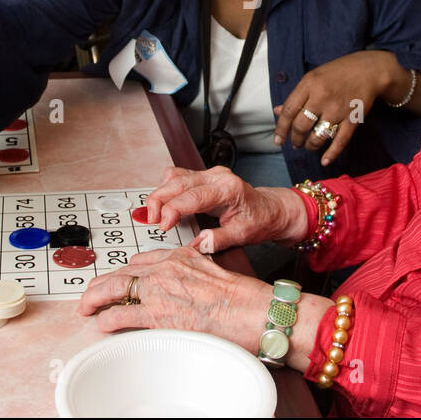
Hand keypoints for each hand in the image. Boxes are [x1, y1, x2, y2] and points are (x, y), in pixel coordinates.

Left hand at [78, 245, 271, 343]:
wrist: (251, 311)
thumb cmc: (243, 298)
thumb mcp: (216, 272)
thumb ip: (197, 272)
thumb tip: (192, 281)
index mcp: (180, 256)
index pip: (143, 260)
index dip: (127, 271)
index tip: (121, 278)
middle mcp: (166, 268)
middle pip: (124, 271)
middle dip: (104, 282)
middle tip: (92, 291)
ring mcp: (159, 290)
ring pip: (115, 288)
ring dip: (96, 298)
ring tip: (87, 307)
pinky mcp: (156, 314)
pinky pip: (121, 314)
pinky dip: (107, 319)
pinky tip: (103, 323)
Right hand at [144, 165, 307, 250]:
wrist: (270, 209)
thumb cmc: (259, 221)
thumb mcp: (242, 235)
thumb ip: (217, 240)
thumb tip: (196, 245)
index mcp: (228, 189)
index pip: (192, 196)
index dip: (172, 210)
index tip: (162, 225)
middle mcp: (217, 176)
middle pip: (177, 181)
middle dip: (158, 200)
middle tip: (150, 221)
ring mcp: (209, 173)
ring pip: (174, 176)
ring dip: (160, 194)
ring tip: (155, 216)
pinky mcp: (203, 176)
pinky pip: (177, 177)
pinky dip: (166, 190)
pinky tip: (164, 206)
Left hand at [272, 51, 396, 164]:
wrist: (368, 70)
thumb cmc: (337, 73)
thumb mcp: (313, 78)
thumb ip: (296, 96)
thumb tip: (277, 111)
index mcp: (309, 84)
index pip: (289, 110)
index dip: (281, 128)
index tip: (278, 140)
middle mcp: (322, 97)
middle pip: (301, 125)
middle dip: (296, 139)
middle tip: (296, 143)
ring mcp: (338, 109)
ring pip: (318, 136)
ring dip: (311, 145)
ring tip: (309, 146)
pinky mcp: (353, 118)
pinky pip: (340, 140)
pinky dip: (332, 153)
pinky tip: (325, 161)